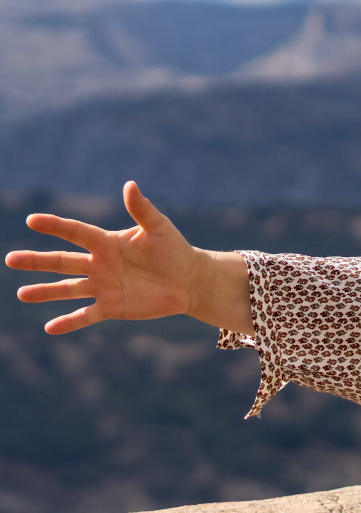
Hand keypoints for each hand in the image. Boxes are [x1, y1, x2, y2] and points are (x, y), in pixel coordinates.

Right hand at [4, 181, 232, 333]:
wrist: (189, 280)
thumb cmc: (175, 250)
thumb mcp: (159, 228)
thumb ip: (142, 209)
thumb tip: (130, 184)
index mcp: (107, 243)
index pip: (75, 232)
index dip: (56, 226)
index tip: (33, 220)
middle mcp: (99, 264)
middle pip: (62, 262)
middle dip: (37, 261)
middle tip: (10, 259)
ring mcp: (103, 287)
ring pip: (67, 289)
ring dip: (45, 291)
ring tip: (21, 294)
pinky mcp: (111, 307)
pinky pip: (86, 315)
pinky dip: (69, 322)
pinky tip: (50, 328)